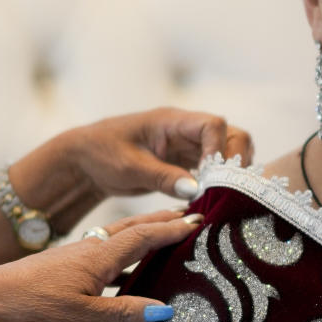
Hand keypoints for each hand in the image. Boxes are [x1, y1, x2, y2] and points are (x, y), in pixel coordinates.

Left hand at [0, 210, 202, 321]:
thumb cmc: (31, 306)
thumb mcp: (82, 316)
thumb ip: (124, 313)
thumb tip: (165, 308)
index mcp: (99, 255)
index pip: (145, 235)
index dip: (174, 227)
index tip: (202, 219)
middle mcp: (90, 249)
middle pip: (134, 228)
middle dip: (164, 221)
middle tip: (192, 216)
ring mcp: (76, 258)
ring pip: (119, 241)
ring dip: (146, 235)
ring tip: (168, 237)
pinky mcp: (65, 270)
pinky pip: (105, 257)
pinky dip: (125, 259)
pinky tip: (128, 275)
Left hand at [63, 107, 253, 198]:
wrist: (86, 160)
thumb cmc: (102, 154)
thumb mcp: (130, 168)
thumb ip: (163, 177)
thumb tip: (196, 189)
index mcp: (171, 122)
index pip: (213, 125)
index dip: (220, 149)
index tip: (213, 176)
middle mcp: (185, 130)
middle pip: (230, 135)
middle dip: (235, 161)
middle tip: (228, 190)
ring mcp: (188, 146)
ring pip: (227, 152)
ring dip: (231, 173)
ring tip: (224, 196)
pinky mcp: (186, 162)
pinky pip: (214, 169)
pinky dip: (219, 182)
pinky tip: (216, 200)